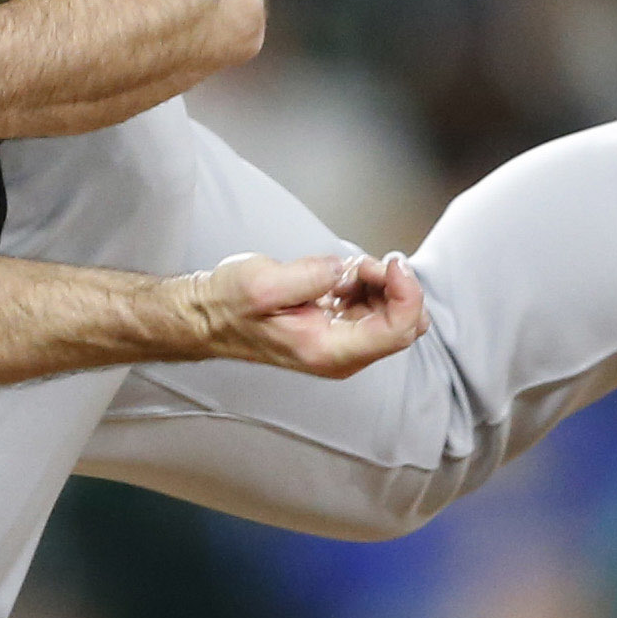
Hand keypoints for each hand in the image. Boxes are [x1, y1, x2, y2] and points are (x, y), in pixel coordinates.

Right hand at [176, 250, 425, 378]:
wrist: (209, 317)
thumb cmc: (229, 304)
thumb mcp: (264, 283)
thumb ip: (312, 275)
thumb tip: (347, 269)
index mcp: (328, 350)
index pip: (397, 331)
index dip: (407, 293)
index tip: (390, 263)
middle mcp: (343, 355)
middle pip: (406, 325)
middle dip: (395, 287)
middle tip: (361, 265)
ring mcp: (344, 344)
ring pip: (395, 314)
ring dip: (380, 283)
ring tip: (342, 269)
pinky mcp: (342, 330)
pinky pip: (377, 308)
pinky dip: (369, 285)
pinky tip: (340, 277)